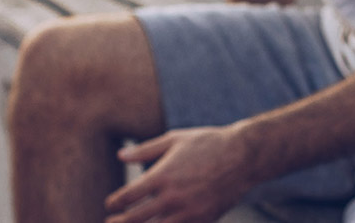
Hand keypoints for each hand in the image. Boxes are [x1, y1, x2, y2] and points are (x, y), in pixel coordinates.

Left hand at [104, 125, 256, 222]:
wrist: (243, 157)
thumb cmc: (207, 143)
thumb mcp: (174, 140)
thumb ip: (145, 150)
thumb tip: (121, 156)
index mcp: (162, 176)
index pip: (129, 196)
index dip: (115, 202)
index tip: (110, 204)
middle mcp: (173, 197)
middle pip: (137, 218)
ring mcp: (188, 212)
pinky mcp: (203, 220)